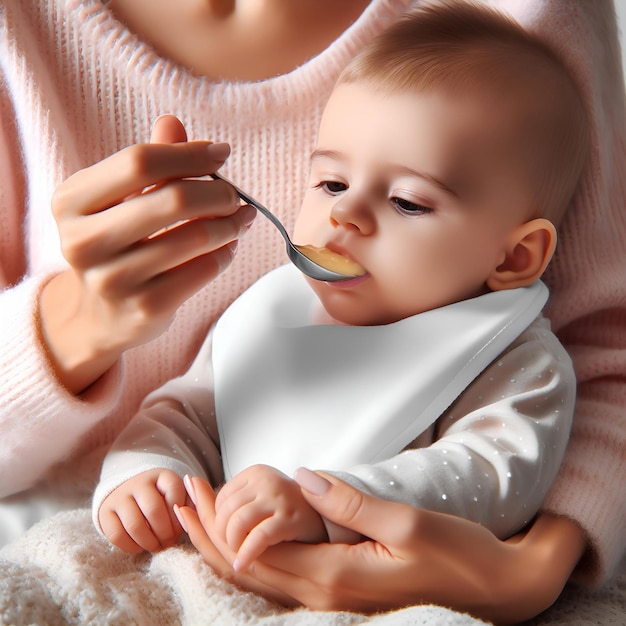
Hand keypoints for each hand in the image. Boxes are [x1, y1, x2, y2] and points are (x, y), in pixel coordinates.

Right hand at [39, 115, 256, 393]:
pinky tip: (227, 247)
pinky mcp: (144, 309)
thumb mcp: (119, 200)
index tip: (221, 153)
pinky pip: (203, 271)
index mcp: (71, 201)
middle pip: (174, 200)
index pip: (140, 161)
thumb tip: (172, 122)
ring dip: (230, 224)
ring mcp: (113, 280)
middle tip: (235, 196)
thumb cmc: (116, 247)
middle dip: (219, 193)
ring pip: (195, 237)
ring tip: (241, 219)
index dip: (190, 154)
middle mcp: (83, 241)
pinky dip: (224, 254)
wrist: (102, 317)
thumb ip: (147, 162)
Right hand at [99, 468, 188, 552]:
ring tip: (158, 546)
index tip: (183, 526)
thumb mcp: (178, 494)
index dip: (181, 514)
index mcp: (162, 475)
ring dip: (150, 542)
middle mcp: (139, 482)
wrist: (129, 492)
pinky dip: (132, 546)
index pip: (174, 490)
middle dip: (166, 533)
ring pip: (135, 525)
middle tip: (170, 542)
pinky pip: (117, 535)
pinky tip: (141, 546)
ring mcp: (119, 496)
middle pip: (154, 510)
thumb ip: (190, 503)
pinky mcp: (104, 512)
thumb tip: (195, 516)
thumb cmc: (162, 498)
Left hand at [176, 471, 584, 623]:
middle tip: (180, 495)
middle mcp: (324, 592)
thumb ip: (348, 502)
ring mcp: (332, 594)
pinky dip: (253, 551)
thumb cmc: (454, 551)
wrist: (493, 588)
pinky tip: (247, 533)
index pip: (254, 555)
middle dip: (208, 533)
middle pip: (249, 567)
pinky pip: (283, 572)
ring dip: (225, 541)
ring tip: (200, 511)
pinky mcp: (342, 586)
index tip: (189, 491)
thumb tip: (301, 477)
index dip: (214, 525)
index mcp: (333, 577)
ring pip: (261, 573)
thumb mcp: (404, 520)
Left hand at [214, 465, 326, 571]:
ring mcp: (280, 498)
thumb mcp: (261, 500)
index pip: (221, 498)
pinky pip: (258, 537)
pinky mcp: (291, 518)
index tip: (223, 530)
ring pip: (236, 523)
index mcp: (257, 472)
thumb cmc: (295, 515)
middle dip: (218, 533)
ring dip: (231, 545)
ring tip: (238, 556)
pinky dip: (245, 553)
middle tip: (227, 544)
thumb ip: (235, 500)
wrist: (337, 521)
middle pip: (224, 510)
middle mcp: (267, 479)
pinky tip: (242, 564)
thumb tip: (191, 484)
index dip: (217, 519)